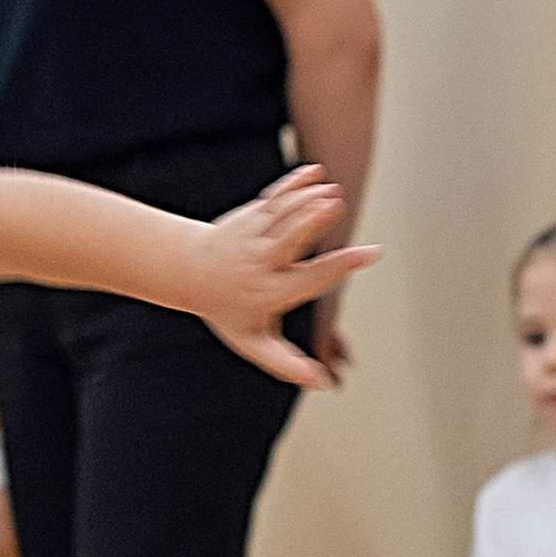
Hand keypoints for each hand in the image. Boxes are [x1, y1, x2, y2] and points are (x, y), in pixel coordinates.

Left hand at [195, 167, 375, 389]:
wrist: (189, 273)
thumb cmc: (228, 310)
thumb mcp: (254, 342)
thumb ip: (288, 363)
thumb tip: (323, 384)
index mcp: (269, 292)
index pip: (307, 279)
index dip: (337, 267)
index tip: (366, 255)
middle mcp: (261, 262)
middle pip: (288, 239)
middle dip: (309, 222)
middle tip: (334, 204)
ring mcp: (253, 235)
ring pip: (282, 215)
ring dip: (306, 200)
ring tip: (331, 191)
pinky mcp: (250, 215)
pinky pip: (273, 198)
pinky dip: (292, 184)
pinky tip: (314, 172)